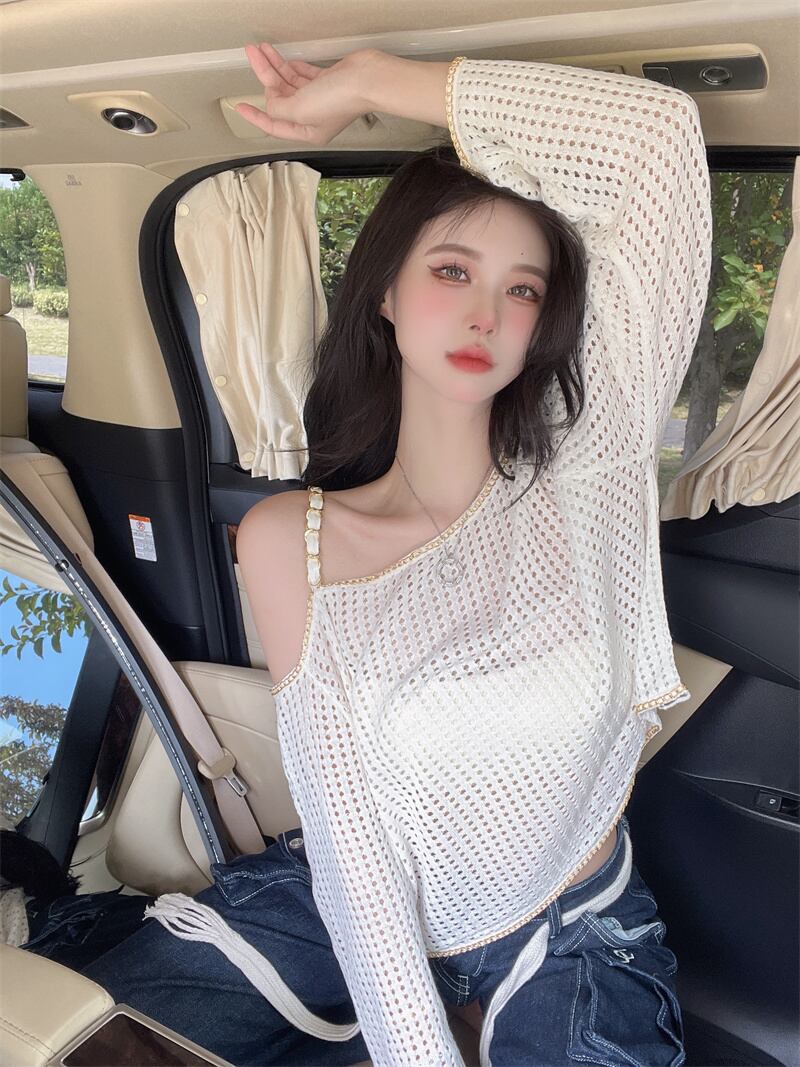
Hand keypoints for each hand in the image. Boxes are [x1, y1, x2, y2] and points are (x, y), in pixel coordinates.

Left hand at [235, 42, 374, 145]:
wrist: (366, 79)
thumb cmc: (340, 99)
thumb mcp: (298, 109)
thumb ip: (279, 109)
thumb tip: (271, 104)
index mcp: (307, 131)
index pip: (274, 126)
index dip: (255, 116)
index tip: (240, 107)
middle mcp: (313, 117)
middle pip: (280, 98)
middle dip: (265, 77)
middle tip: (252, 55)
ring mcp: (321, 99)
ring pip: (290, 83)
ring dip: (275, 66)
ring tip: (262, 50)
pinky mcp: (328, 82)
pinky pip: (303, 75)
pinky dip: (292, 67)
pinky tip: (283, 59)